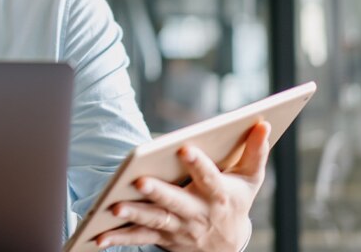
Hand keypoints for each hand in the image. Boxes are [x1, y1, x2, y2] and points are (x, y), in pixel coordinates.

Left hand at [96, 121, 271, 251]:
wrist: (227, 246)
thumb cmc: (235, 201)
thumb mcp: (250, 180)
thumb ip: (255, 152)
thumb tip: (262, 122)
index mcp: (219, 195)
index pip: (210, 178)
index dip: (198, 164)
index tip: (185, 148)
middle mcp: (198, 213)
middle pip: (176, 202)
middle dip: (158, 193)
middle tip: (140, 181)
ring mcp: (178, 228)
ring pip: (154, 220)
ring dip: (134, 215)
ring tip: (114, 207)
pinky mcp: (162, 238)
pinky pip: (139, 238)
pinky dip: (118, 238)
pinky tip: (98, 236)